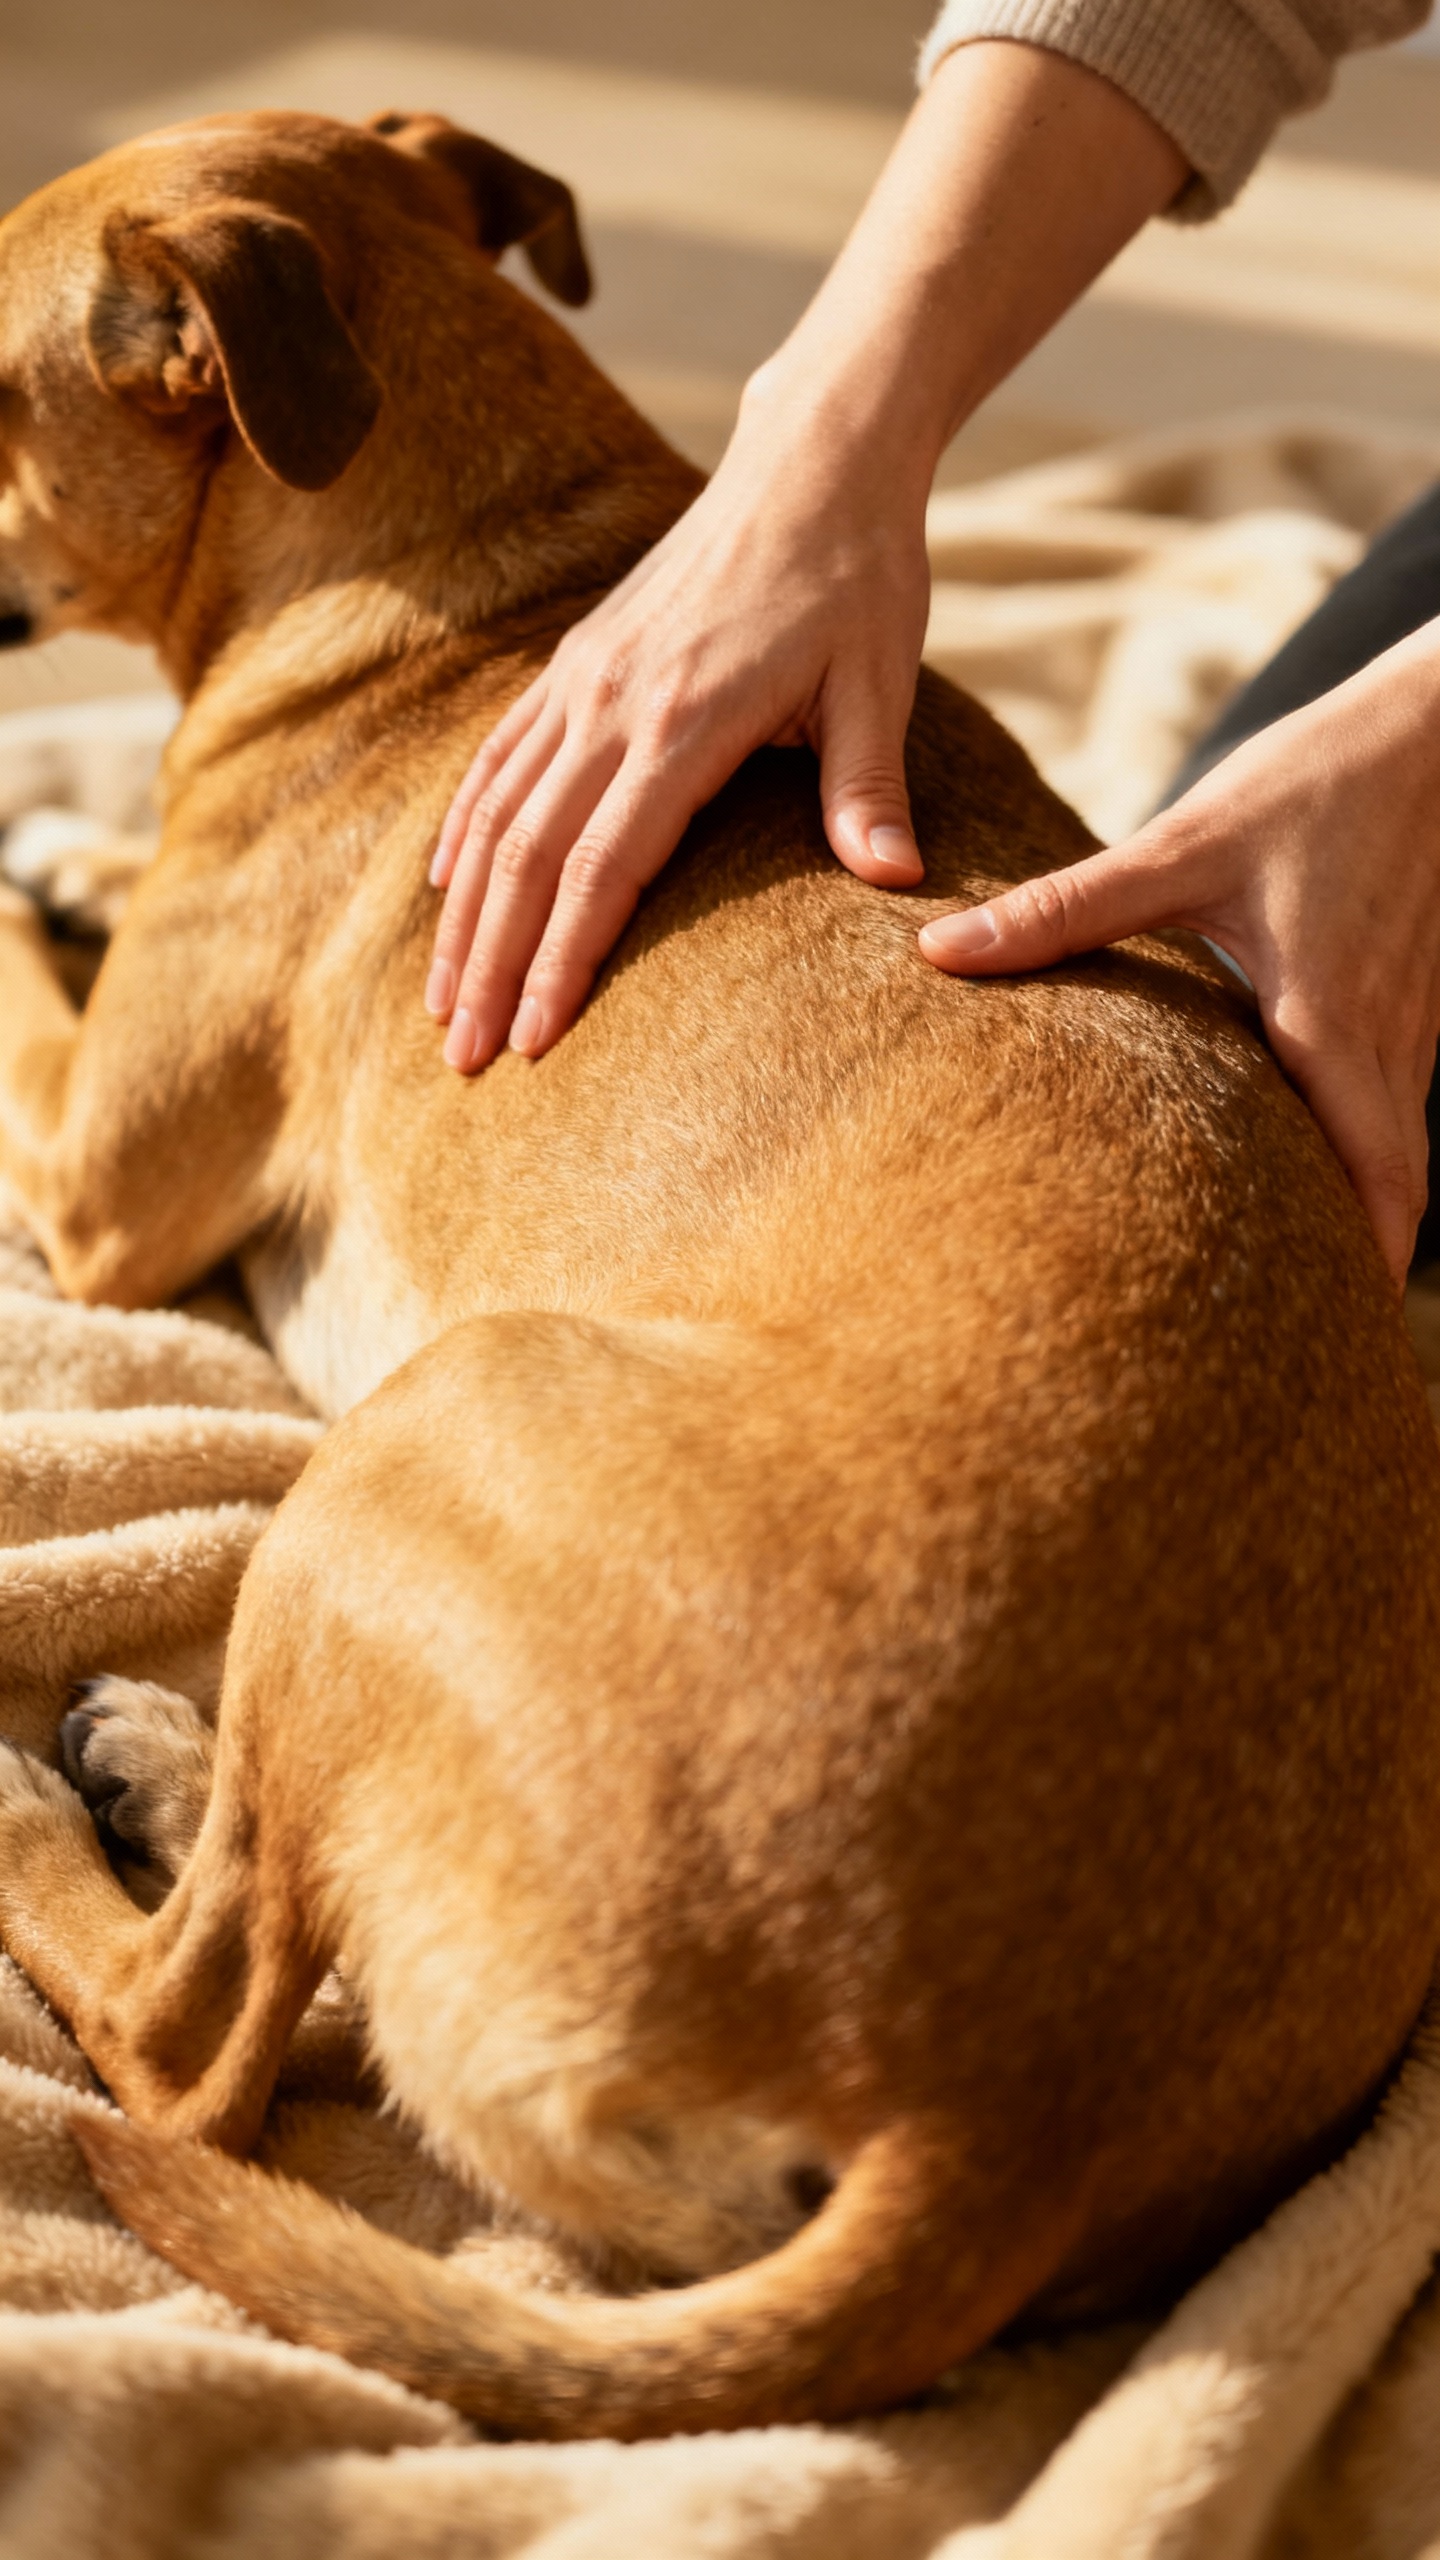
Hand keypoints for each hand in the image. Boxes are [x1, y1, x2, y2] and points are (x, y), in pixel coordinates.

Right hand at [425, 381, 929, 1071]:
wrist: (810, 462)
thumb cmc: (858, 579)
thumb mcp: (881, 681)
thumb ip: (871, 787)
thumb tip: (897, 885)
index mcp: (683, 723)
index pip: (600, 869)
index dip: (562, 962)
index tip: (535, 1043)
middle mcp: (611, 705)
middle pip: (526, 860)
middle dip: (490, 968)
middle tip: (466, 1061)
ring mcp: (582, 682)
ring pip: (496, 818)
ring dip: (463, 919)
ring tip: (440, 1006)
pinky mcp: (575, 665)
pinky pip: (498, 761)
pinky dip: (465, 832)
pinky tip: (446, 892)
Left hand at [918, 621, 1439, 1285]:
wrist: (1438, 723)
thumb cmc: (1315, 780)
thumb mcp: (1183, 844)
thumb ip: (1064, 910)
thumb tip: (939, 954)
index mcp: (1333, 1025)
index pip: (1374, 1179)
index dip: (1360, 1268)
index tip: (1326, 1348)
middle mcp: (1389, 1041)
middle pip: (1394, 1187)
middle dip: (1356, 1267)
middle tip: (1301, 1351)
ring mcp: (1415, 1023)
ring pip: (1399, 1148)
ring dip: (1358, 1212)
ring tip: (1290, 1288)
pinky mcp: (1413, 999)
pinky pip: (1393, 1101)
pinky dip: (1362, 1151)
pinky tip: (1304, 1172)